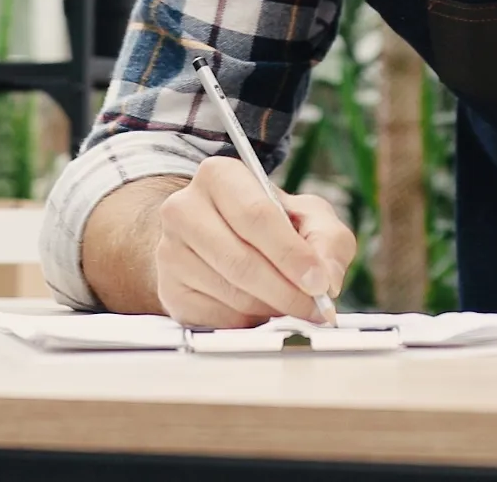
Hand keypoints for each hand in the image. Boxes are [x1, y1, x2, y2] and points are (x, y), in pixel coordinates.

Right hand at [155, 157, 355, 327]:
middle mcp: (184, 209)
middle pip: (241, 260)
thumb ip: (328, 240)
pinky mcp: (168, 290)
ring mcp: (169, 251)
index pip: (257, 216)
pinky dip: (248, 320)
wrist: (219, 235)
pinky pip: (216, 318)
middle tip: (315, 307)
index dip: (291, 254)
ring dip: (271, 307)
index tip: (318, 282)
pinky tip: (260, 306)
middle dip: (286, 291)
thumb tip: (326, 279)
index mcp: (219, 175)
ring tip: (291, 302)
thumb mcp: (308, 215)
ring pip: (231, 293)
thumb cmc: (269, 222)